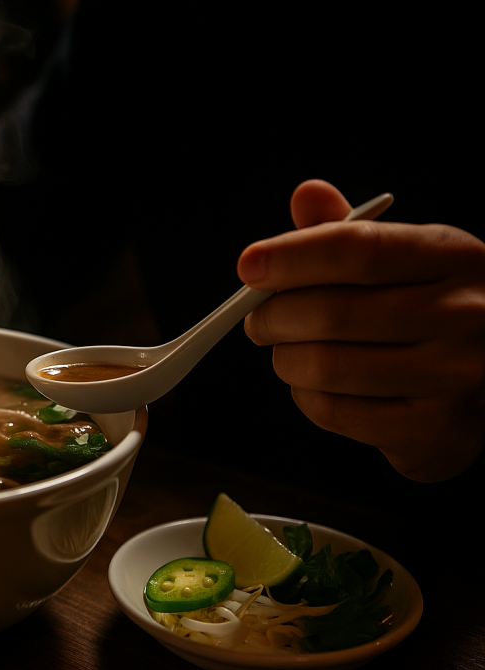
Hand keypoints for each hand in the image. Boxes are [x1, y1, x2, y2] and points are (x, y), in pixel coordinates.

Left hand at [238, 179, 484, 481]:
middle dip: (273, 316)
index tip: (250, 265)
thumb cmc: (438, 310)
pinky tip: (314, 384)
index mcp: (455, 257)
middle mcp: (463, 314)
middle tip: (259, 318)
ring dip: (285, 358)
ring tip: (287, 349)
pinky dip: (305, 396)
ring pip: (325, 366)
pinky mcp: (433, 429)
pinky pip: (335, 411)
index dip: (292, 256)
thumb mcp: (411, 259)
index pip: (358, 250)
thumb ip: (353, 232)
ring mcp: (453, 376)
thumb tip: (307, 195)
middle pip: (331, 313)